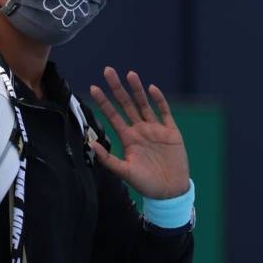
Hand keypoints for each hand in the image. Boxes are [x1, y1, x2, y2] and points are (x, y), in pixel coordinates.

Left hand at [88, 67, 189, 198]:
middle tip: (107, 70)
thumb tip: (90, 145)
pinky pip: (165, 113)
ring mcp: (155, 130)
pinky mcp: (171, 132)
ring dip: (137, 90)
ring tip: (130, 74)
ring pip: (144, 104)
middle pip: (126, 104)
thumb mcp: (124, 172)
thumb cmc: (146, 184)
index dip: (103, 102)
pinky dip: (159, 100)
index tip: (93, 87)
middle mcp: (140, 130)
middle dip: (117, 88)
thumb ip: (108, 159)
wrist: (170, 192)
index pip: (112, 115)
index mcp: (128, 138)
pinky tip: (152, 89)